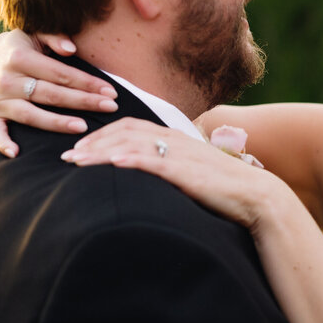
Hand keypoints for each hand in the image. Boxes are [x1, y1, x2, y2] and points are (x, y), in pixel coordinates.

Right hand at [0, 30, 117, 156]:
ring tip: (82, 128)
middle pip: (50, 94)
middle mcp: (7, 79)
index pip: (60, 73)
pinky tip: (16, 154)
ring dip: (56, 123)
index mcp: (20, 57)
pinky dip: (3, 143)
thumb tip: (71, 50)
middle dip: (83, 101)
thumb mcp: (35, 34)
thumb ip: (54, 38)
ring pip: (30, 115)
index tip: (110, 92)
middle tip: (110, 108)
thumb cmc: (23, 47)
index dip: (87, 83)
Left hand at [61, 118, 280, 230]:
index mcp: (173, 138)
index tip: (79, 149)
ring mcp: (180, 154)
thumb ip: (167, 169)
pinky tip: (114, 164)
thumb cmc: (222, 189)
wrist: (255, 196)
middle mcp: (174, 140)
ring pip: (133, 144)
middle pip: (125, 131)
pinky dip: (133, 159)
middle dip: (93, 142)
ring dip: (102, 151)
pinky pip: (155, 161)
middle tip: (67, 156)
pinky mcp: (187, 172)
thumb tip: (143, 178)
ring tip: (78, 161)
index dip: (101, 134)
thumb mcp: (189, 173)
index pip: (130, 126)